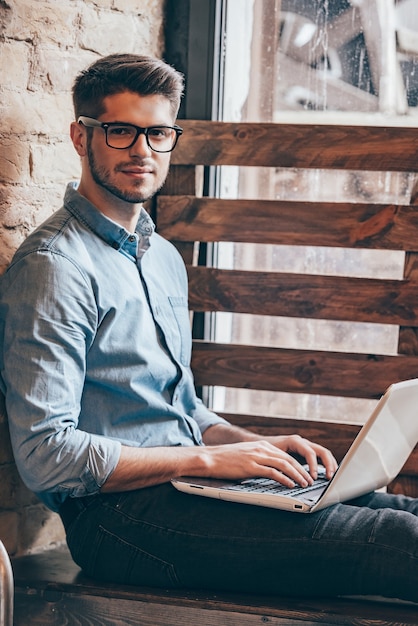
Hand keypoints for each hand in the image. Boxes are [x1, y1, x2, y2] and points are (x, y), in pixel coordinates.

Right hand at [201, 436, 336, 487]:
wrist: (210, 458)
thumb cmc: (226, 460)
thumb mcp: (246, 455)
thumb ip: (260, 460)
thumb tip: (272, 472)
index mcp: (262, 445)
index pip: (286, 455)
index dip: (298, 465)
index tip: (306, 473)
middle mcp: (261, 448)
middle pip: (288, 459)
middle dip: (302, 470)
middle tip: (311, 480)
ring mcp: (256, 456)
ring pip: (284, 465)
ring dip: (297, 475)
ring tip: (305, 484)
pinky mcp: (251, 466)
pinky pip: (272, 472)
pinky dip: (284, 479)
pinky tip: (290, 485)